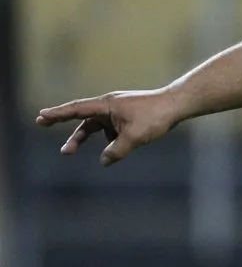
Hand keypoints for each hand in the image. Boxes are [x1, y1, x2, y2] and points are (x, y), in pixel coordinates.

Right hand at [35, 90, 179, 166]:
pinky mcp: (127, 116)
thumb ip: (116, 151)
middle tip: (42, 124)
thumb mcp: (134, 137)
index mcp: (106, 105)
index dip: (57, 114)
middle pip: (82, 117)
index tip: (41, 116)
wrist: (176, 105)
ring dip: (83, 137)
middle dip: (61, 123)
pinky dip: (107, 140)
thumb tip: (104, 161)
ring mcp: (118, 111)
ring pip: (95, 126)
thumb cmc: (155, 116)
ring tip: (69, 151)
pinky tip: (114, 151)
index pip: (77, 109)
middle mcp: (109, 105)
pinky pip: (110, 129)